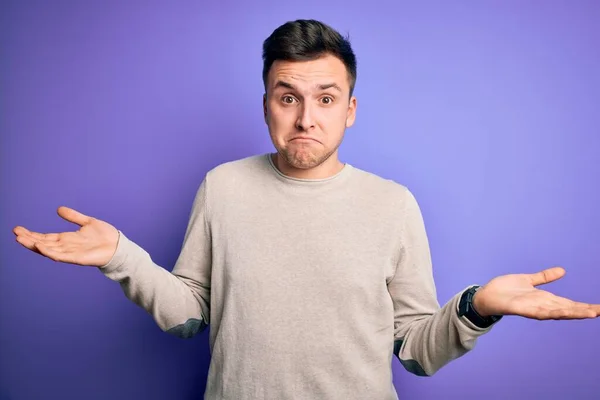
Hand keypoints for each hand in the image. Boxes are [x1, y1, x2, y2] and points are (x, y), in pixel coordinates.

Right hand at [13, 206, 118, 266]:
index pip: (45, 237)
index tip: (18, 229)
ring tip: (21, 239)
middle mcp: (66, 246)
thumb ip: (73, 216)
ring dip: (34, 245)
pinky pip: (60, 256)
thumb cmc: (105, 236)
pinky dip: (50, 252)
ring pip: (48, 250)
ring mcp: (70, 253)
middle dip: (29, 239)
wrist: (119, 246)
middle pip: (43, 243)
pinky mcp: (77, 258)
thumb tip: (59, 209)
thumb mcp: (87, 222)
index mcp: (67, 239)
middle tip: (15, 232)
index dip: (32, 234)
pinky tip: (40, 246)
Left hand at [472, 267, 599, 319]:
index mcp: (545, 299)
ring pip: (557, 312)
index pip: (570, 304)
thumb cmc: (505, 289)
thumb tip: (562, 271)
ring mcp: (532, 308)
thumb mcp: (528, 280)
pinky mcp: (521, 309)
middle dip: (585, 311)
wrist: (485, 295)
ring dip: (574, 313)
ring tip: (592, 313)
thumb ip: (544, 277)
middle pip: (568, 309)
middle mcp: (541, 306)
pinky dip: (551, 311)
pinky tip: (562, 311)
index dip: (585, 306)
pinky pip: (538, 311)